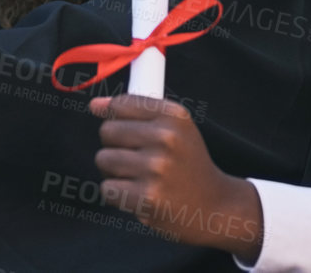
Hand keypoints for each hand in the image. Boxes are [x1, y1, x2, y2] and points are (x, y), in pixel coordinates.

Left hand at [91, 94, 263, 259]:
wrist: (215, 207)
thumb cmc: (188, 164)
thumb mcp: (176, 129)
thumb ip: (137, 112)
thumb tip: (94, 105)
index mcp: (174, 115)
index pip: (121, 103)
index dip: (113, 116)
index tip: (122, 129)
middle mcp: (166, 137)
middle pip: (107, 131)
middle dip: (114, 145)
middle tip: (136, 158)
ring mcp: (156, 167)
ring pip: (103, 159)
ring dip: (114, 171)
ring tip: (137, 177)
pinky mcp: (147, 197)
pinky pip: (107, 188)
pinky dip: (117, 194)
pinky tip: (138, 195)